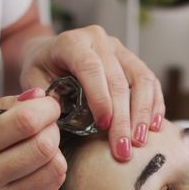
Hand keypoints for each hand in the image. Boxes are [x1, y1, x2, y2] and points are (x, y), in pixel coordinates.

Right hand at [0, 90, 65, 189]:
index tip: (47, 104)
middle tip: (45, 123)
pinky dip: (52, 167)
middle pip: (43, 146)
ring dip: (54, 148)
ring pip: (54, 167)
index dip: (44, 109)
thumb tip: (38, 96)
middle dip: (52, 127)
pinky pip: (54, 184)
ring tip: (39, 143)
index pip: (21, 124)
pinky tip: (37, 163)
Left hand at [20, 25, 165, 161]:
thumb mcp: (34, 82)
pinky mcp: (132, 60)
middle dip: (123, 118)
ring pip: (141, 78)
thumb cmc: (42, 70)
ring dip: (143, 113)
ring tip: (140, 141)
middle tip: (123, 148)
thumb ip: (47, 100)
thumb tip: (63, 120)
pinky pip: (150, 81)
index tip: (103, 126)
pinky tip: (152, 127)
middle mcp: (99, 40)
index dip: (100, 98)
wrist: (51, 54)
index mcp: (72, 42)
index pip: (91, 67)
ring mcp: (119, 49)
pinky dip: (154, 105)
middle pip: (119, 79)